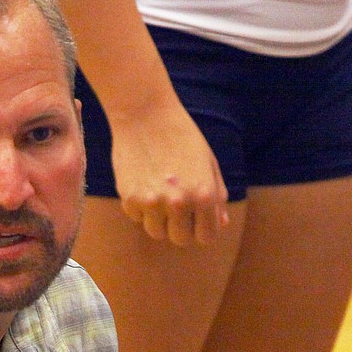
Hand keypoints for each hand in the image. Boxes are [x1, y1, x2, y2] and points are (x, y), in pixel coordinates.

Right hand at [110, 103, 228, 246]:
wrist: (144, 112)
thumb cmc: (181, 134)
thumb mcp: (208, 162)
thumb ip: (216, 195)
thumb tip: (221, 223)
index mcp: (204, 195)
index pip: (206, 237)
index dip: (201, 229)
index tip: (195, 219)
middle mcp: (179, 203)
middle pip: (180, 239)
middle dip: (180, 227)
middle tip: (175, 208)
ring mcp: (153, 202)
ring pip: (156, 232)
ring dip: (158, 220)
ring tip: (158, 195)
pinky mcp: (130, 197)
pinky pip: (136, 216)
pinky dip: (139, 206)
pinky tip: (142, 182)